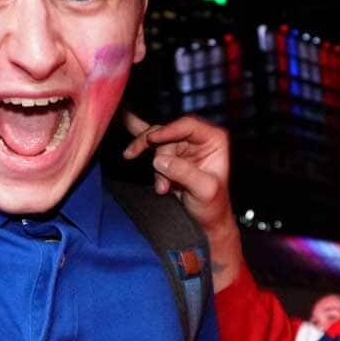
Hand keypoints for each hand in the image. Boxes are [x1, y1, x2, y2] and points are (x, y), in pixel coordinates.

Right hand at [121, 113, 235, 243]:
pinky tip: (125, 119)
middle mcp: (197, 138)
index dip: (168, 130)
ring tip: (161, 188)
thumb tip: (159, 160)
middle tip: (156, 172)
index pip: (187, 125)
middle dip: (158, 155)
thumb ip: (184, 172)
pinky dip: (137, 137)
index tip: (152, 139)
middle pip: (167, 133)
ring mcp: (181, 146)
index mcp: (213, 139)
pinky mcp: (168, 156)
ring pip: (155, 144)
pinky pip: (150, 142)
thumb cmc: (212, 206)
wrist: (205, 222)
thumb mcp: (204, 190)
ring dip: (155, 168)